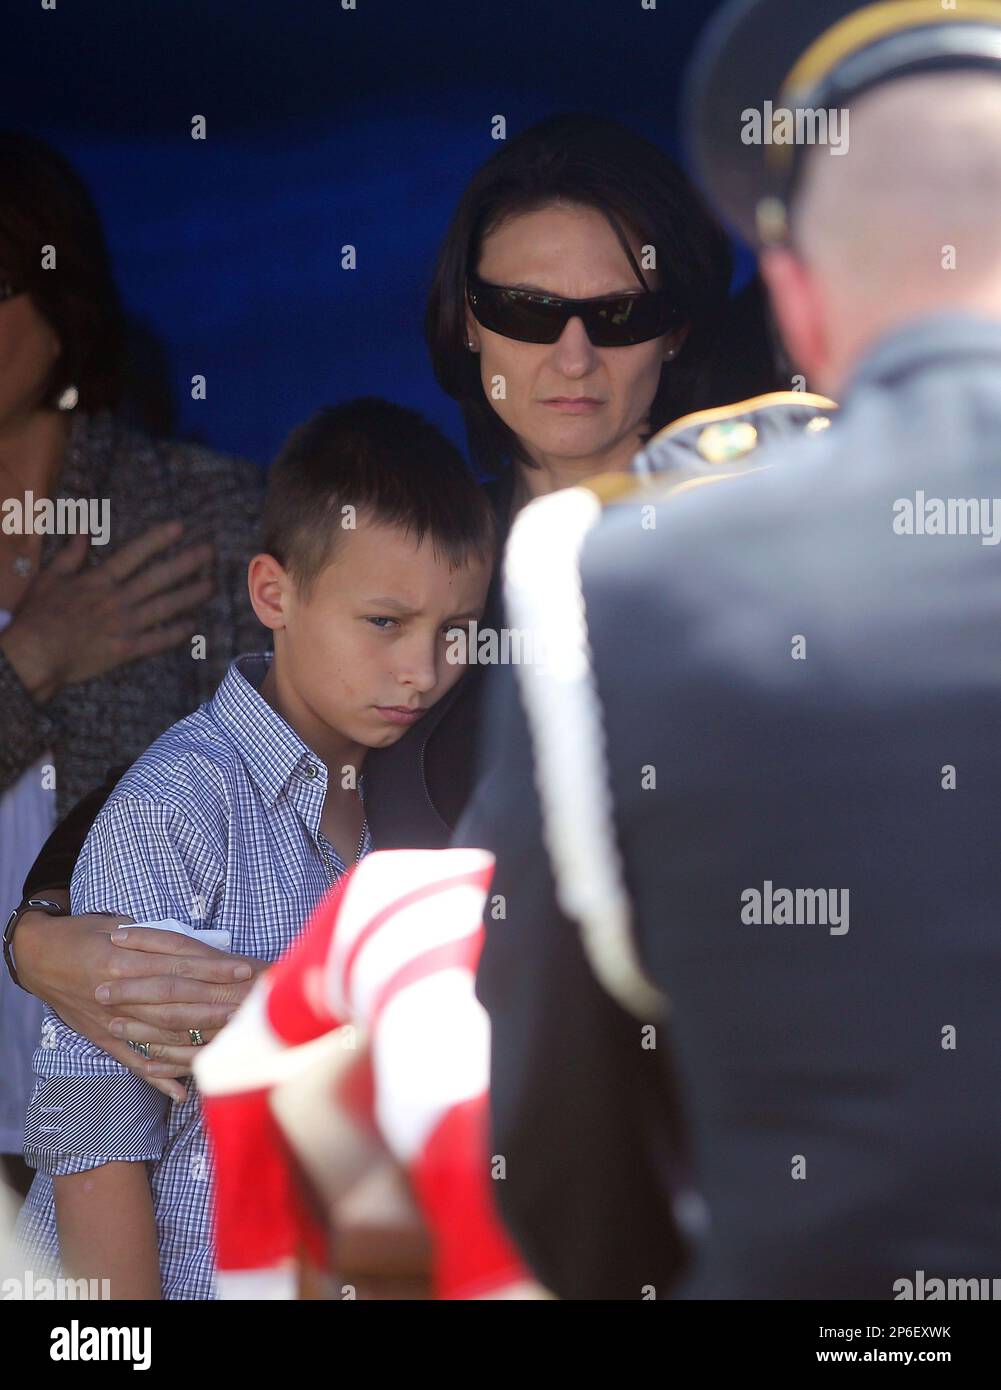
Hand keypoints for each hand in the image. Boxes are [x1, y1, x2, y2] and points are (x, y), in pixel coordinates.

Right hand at [0, 520, 213, 704]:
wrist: (34, 654)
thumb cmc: (38, 616)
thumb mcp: (50, 577)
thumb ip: (70, 554)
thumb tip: (83, 530)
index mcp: (99, 580)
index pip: (134, 554)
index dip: (158, 540)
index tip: (180, 528)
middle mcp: (117, 599)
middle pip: (158, 578)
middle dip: (186, 563)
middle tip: (210, 552)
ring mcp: (124, 625)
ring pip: (164, 607)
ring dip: (190, 595)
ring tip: (211, 585)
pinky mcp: (125, 650)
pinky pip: (157, 640)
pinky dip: (176, 633)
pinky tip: (194, 625)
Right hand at [15, 911, 263, 1102]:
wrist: (37, 956)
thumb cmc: (80, 934)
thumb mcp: (113, 923)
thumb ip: (152, 937)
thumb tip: (192, 944)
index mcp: (123, 961)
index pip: (179, 966)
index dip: (213, 969)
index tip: (244, 970)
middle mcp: (118, 994)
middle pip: (176, 1001)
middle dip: (215, 1004)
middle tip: (248, 1007)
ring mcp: (110, 1021)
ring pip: (160, 1034)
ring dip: (196, 1039)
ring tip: (229, 1040)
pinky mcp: (102, 1038)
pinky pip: (133, 1061)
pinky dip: (158, 1077)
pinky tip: (182, 1092)